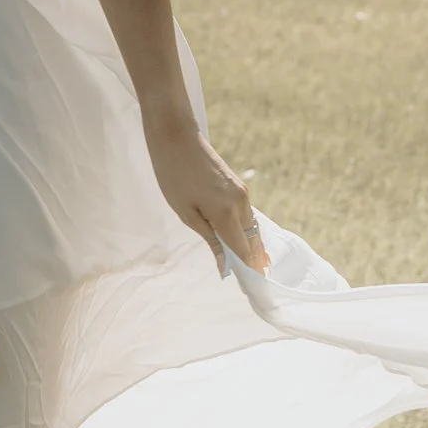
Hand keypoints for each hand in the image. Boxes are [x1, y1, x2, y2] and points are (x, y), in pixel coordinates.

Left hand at [143, 112, 267, 270]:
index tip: (251, 290)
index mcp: (227, 212)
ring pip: (253, 228)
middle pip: (253, 241)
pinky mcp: (240, 186)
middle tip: (254, 285)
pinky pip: (248, 216)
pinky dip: (248, 231)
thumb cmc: (173, 176)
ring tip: (253, 269)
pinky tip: (245, 243)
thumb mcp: (187, 214)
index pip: (244, 251)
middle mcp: (241, 203)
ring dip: (252, 247)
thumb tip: (226, 266)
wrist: (176, 137)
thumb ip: (211, 240)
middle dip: (253, 263)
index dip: (248, 272)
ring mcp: (243, 193)